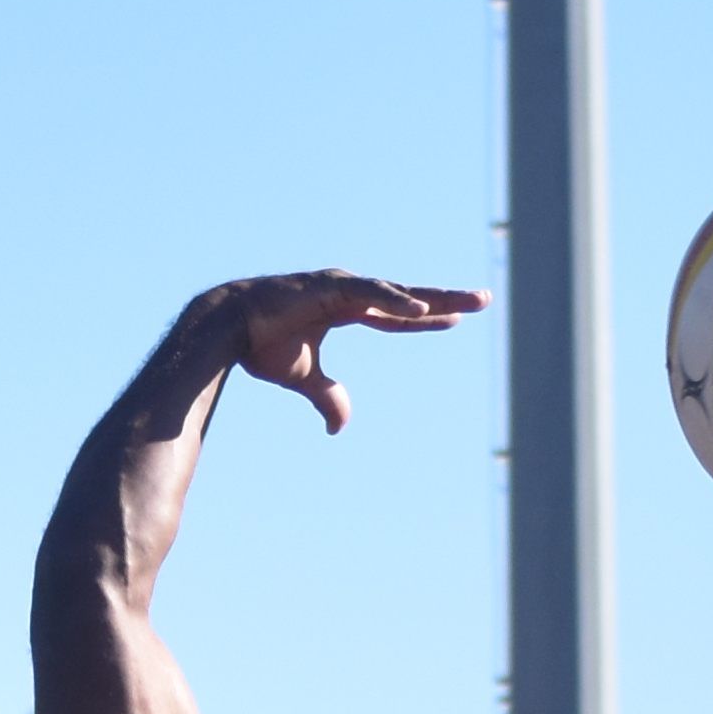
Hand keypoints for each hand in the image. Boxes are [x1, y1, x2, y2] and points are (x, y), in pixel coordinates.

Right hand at [190, 273, 485, 430]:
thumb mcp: (304, 378)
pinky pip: (370, 295)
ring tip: (465, 306)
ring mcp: (341, 285)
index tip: (455, 320)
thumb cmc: (262, 345)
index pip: (394, 315)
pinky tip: (420, 309)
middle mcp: (349, 292)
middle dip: (445, 297)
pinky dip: (395, 301)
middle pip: (406, 298)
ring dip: (431, 298)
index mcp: (345, 309)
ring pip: (395, 292)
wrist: (228, 327)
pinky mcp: (329, 285)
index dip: (425, 319)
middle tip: (484, 300)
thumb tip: (340, 429)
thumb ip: (328, 396)